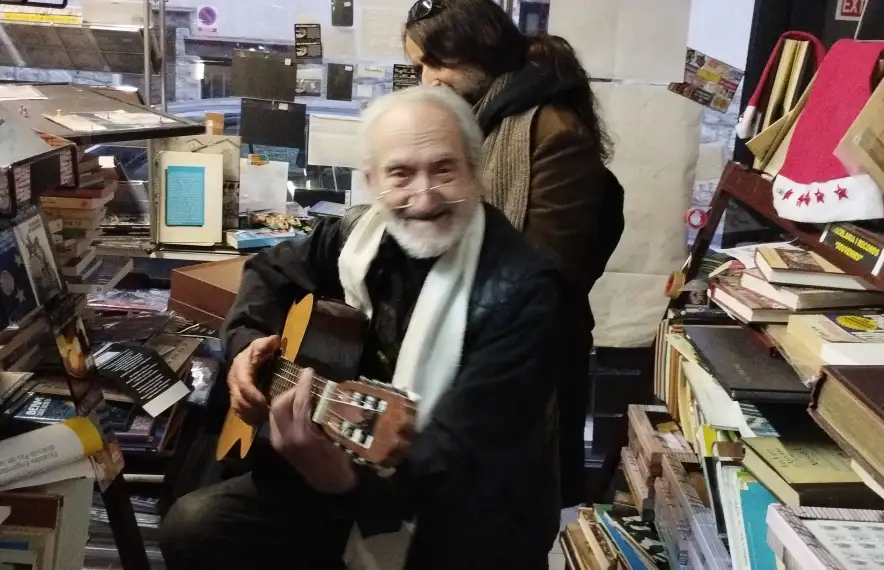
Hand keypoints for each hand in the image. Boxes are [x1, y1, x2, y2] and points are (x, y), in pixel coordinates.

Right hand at [227, 335, 279, 425]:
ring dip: (250, 416)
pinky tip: (258, 422)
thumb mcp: (261, 343)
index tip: (266, 403)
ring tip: (265, 420)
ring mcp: (232, 391)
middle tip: (268, 416)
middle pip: (239, 400)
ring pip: (237, 408)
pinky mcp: (234, 398)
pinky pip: (237, 411)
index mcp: (240, 369)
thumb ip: (268, 343)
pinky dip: (247, 418)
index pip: (244, 386)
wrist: (242, 355)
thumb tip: (276, 340)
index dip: (254, 396)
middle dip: (253, 409)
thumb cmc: (254, 351)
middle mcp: (233, 382)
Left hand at [269, 367, 356, 494]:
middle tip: (307, 384)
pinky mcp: (278, 445)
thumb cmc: (340, 459)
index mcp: (303, 436)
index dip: (304, 385)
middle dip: (292, 390)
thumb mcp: (338, 436)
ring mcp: (280, 442)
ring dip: (287, 399)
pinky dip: (286, 409)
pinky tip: (299, 407)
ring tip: (303, 394)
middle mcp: (286, 439)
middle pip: (280, 404)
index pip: (299, 403)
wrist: (330, 484)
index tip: (310, 372)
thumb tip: (327, 392)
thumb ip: (329, 415)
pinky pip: (276, 420)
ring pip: (275, 411)